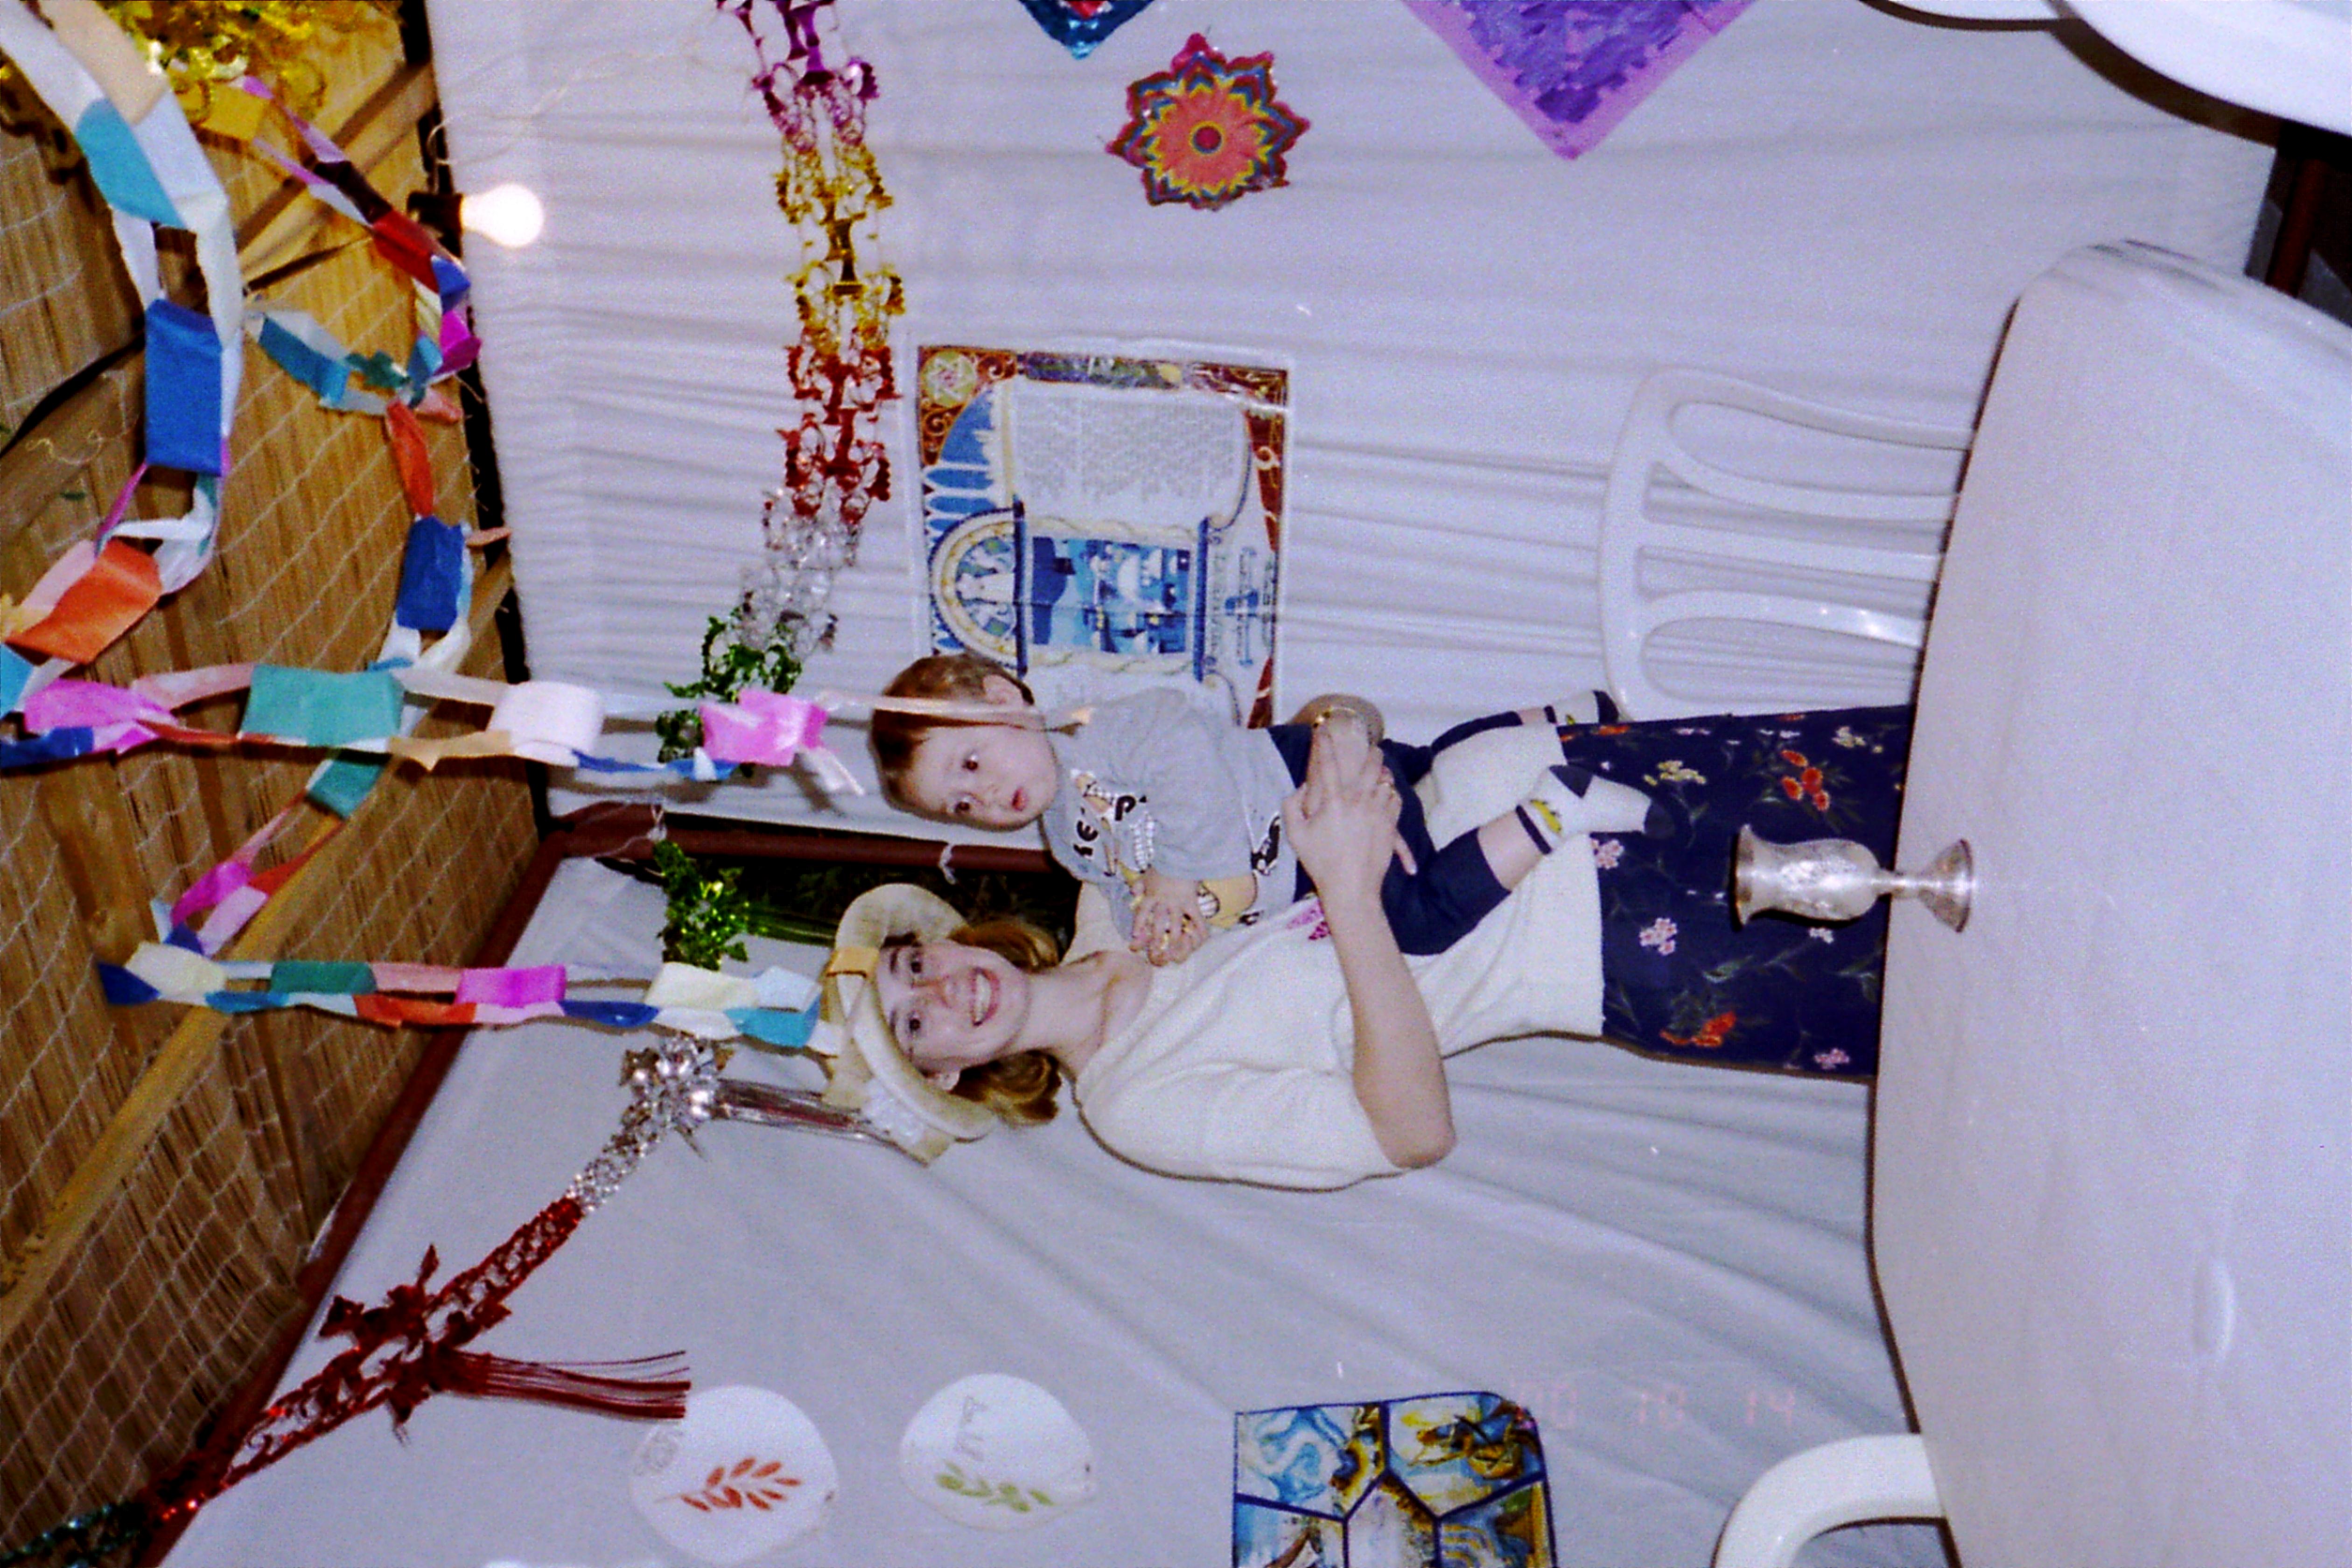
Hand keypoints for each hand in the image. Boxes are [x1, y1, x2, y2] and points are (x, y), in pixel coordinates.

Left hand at [1130, 870, 1208, 965]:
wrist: (1180, 856)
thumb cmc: (1163, 864)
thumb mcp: (1147, 874)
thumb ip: (1139, 884)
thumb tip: (1133, 892)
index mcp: (1152, 895)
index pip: (1143, 912)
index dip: (1139, 924)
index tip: (1135, 935)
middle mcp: (1163, 901)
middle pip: (1158, 922)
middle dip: (1155, 937)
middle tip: (1154, 951)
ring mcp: (1178, 903)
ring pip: (1175, 924)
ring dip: (1173, 939)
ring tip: (1172, 953)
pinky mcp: (1191, 902)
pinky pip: (1196, 918)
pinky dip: (1199, 928)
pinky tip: (1201, 939)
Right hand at [1283, 719, 1402, 907]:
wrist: (1351, 887)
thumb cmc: (1320, 862)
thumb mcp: (1295, 835)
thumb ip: (1292, 806)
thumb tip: (1302, 788)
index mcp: (1333, 801)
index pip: (1328, 764)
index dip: (1324, 743)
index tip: (1323, 728)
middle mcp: (1358, 801)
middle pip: (1370, 765)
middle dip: (1371, 752)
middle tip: (1371, 748)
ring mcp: (1378, 812)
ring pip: (1386, 781)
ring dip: (1383, 773)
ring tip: (1380, 770)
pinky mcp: (1390, 824)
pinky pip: (1395, 799)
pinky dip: (1391, 793)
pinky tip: (1386, 794)